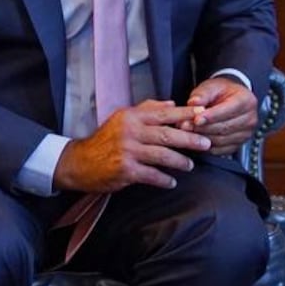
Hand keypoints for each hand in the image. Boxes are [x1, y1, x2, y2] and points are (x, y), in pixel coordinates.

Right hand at [54, 100, 211, 192]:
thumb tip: (173, 104)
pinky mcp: (125, 170)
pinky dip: (164, 179)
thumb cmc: (106, 139)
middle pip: (167, 134)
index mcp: (132, 117)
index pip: (164, 113)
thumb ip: (148, 109)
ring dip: (180, 161)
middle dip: (190, 139)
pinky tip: (172, 182)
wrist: (78, 162)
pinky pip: (151, 175)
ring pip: (162, 155)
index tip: (203, 116)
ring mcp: (128, 151)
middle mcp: (131, 132)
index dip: (185, 115)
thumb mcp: (123, 118)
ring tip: (190, 165)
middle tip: (206, 143)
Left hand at [181, 76, 258, 155]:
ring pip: (221, 140)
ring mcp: (246, 133)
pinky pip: (221, 150)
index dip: (211, 116)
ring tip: (187, 132)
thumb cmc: (221, 92)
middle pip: (225, 127)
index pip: (229, 110)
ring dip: (202, 138)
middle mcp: (250, 118)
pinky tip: (196, 140)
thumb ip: (202, 94)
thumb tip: (194, 103)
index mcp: (246, 100)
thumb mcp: (211, 86)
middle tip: (185, 126)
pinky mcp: (239, 144)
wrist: (230, 99)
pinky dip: (207, 147)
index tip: (196, 119)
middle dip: (203, 128)